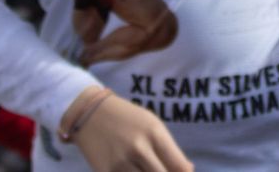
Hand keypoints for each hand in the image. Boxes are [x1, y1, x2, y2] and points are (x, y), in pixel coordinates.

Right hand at [64, 89, 191, 171]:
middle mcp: (138, 148)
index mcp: (154, 133)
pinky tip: (136, 170)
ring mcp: (120, 162)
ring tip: (148, 168)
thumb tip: (188, 169)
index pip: (178, 165)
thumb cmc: (129, 119)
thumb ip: (169, 149)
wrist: (90, 114)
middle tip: (164, 170)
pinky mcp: (105, 171)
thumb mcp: (153, 126)